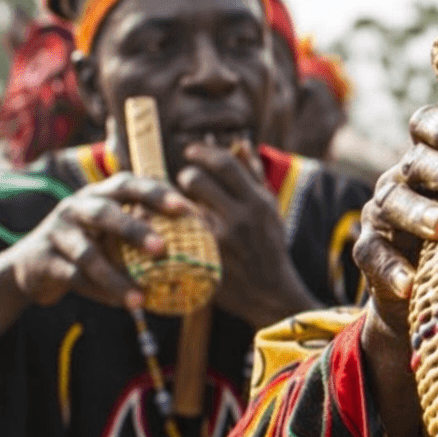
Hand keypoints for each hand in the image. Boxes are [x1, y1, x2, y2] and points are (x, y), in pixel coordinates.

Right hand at [0, 174, 192, 350]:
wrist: (33, 266)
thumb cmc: (90, 245)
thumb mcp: (113, 232)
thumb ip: (144, 232)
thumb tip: (201, 250)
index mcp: (100, 194)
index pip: (129, 184)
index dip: (157, 193)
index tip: (187, 209)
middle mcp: (77, 207)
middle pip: (105, 212)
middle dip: (134, 229)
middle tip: (162, 248)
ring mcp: (57, 231)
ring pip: (87, 254)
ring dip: (115, 277)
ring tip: (140, 297)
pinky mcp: (43, 259)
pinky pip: (74, 277)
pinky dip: (99, 292)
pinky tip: (122, 304)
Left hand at [177, 142, 318, 327]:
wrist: (271, 293)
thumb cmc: (269, 247)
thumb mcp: (270, 210)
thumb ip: (254, 176)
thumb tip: (240, 143)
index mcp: (258, 202)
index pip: (225, 163)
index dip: (203, 152)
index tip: (191, 152)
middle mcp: (240, 217)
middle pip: (196, 179)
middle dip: (186, 176)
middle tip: (186, 182)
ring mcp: (220, 239)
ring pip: (181, 204)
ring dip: (174, 199)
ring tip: (178, 203)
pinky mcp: (204, 257)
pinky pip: (176, 231)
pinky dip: (169, 223)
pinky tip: (167, 223)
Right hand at [354, 105, 437, 342]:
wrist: (433, 294)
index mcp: (430, 159)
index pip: (427, 126)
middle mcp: (401, 179)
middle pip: (416, 162)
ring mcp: (381, 214)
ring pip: (394, 203)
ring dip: (420, 213)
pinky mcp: (369, 252)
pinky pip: (375, 255)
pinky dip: (393, 268)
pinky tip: (412, 282)